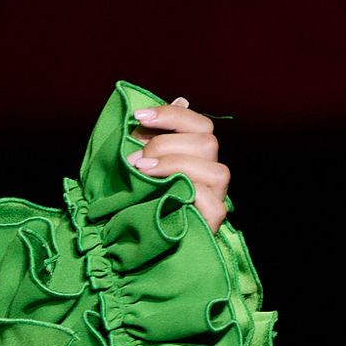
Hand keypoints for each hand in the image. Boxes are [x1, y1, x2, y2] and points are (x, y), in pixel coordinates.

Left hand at [126, 95, 231, 234]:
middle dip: (166, 144)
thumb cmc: (134, 202)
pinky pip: (212, 202)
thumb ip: (155, 135)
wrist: (130, 247)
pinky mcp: (212, 222)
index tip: (138, 116)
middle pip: (207, 142)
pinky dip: (187, 193)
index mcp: (196, 157)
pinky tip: (161, 193)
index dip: (171, 115)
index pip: (199, 125)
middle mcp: (210, 174)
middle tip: (136, 159)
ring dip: (174, 165)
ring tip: (142, 173)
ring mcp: (215, 198)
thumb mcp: (138, 165)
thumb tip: (181, 98)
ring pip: (215, 169)